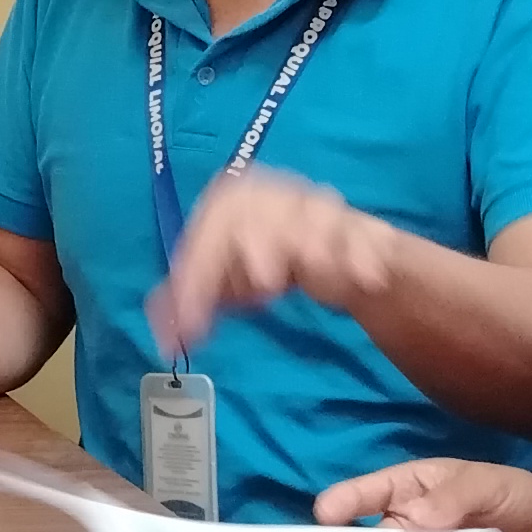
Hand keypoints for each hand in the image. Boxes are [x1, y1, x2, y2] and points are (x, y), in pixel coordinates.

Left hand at [147, 169, 402, 354]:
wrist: (319, 239)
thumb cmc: (255, 253)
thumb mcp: (215, 276)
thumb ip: (185, 302)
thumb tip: (166, 338)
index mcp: (234, 199)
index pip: (215, 224)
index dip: (203, 267)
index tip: (202, 312)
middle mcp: (276, 193)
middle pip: (268, 209)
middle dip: (265, 241)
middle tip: (264, 283)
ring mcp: (319, 207)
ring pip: (320, 213)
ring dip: (317, 239)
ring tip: (316, 268)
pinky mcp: (357, 227)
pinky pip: (364, 235)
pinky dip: (365, 255)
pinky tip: (366, 279)